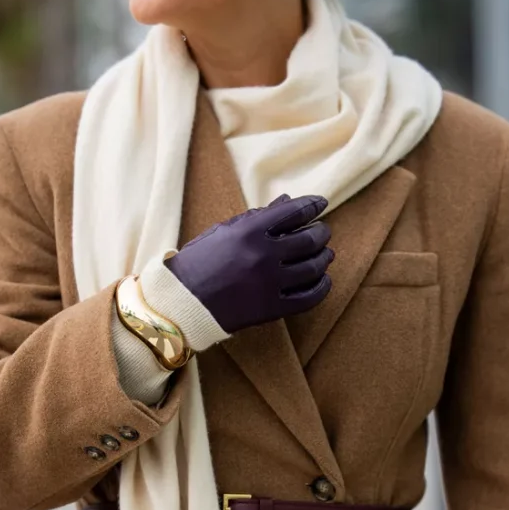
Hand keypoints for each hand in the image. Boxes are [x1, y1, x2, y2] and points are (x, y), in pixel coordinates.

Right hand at [165, 194, 333, 334]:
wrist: (182, 301)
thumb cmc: (200, 262)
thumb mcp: (224, 231)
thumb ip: (257, 217)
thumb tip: (288, 200)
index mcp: (250, 231)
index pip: (294, 211)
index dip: (312, 205)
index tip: (320, 204)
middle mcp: (263, 255)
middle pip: (309, 239)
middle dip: (321, 233)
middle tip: (323, 231)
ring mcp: (270, 283)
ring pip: (313, 267)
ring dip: (324, 258)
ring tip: (326, 254)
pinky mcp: (272, 308)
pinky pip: (308, 298)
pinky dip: (322, 287)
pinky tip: (323, 280)